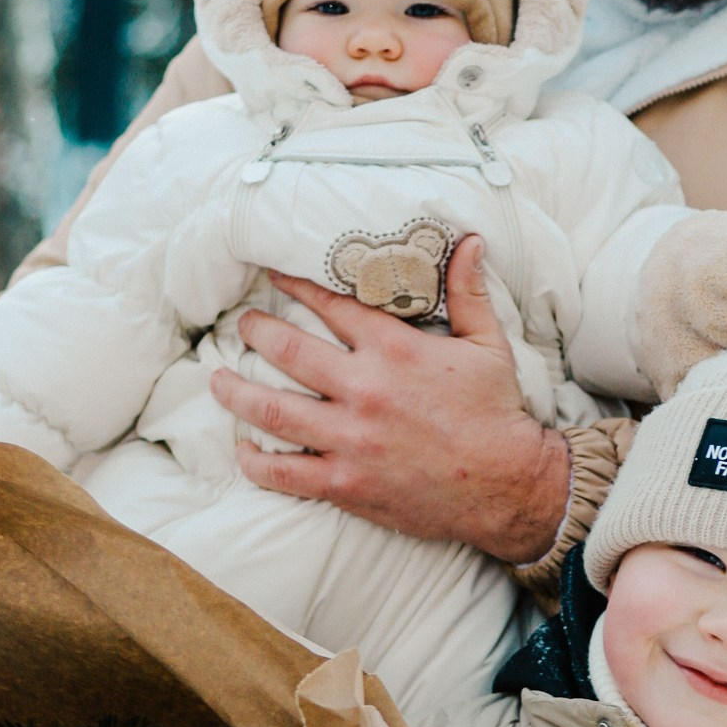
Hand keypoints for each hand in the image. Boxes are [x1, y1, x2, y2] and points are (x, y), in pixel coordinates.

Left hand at [208, 237, 571, 563]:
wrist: (508, 485)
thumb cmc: (497, 413)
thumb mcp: (489, 345)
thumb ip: (468, 292)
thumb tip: (468, 241)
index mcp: (394, 350)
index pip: (331, 306)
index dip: (296, 287)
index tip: (273, 277)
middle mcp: (364, 390)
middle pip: (287, 351)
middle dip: (256, 332)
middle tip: (243, 326)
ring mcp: (349, 439)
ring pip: (271, 409)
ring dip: (235, 391)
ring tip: (218, 380)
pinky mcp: (345, 483)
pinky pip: (284, 472)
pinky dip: (256, 460)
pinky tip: (243, 448)